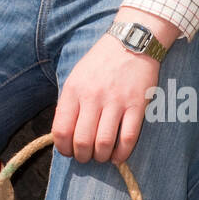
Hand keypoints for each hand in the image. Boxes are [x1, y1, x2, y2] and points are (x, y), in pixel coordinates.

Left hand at [50, 8, 178, 164]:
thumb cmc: (100, 62)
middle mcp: (93, 97)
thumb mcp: (76, 77)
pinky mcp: (137, 105)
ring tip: (101, 156)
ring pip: (104, 143)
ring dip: (100, 157)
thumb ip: (69, 103)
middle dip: (82, 156)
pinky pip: (128, 138)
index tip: (68, 151)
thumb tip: (64, 135)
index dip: (63, 148)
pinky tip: (118, 155)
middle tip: (85, 156)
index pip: (61, 130)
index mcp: (74, 90)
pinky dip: (122, 153)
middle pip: (82, 141)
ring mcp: (116, 101)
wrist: (130, 42)